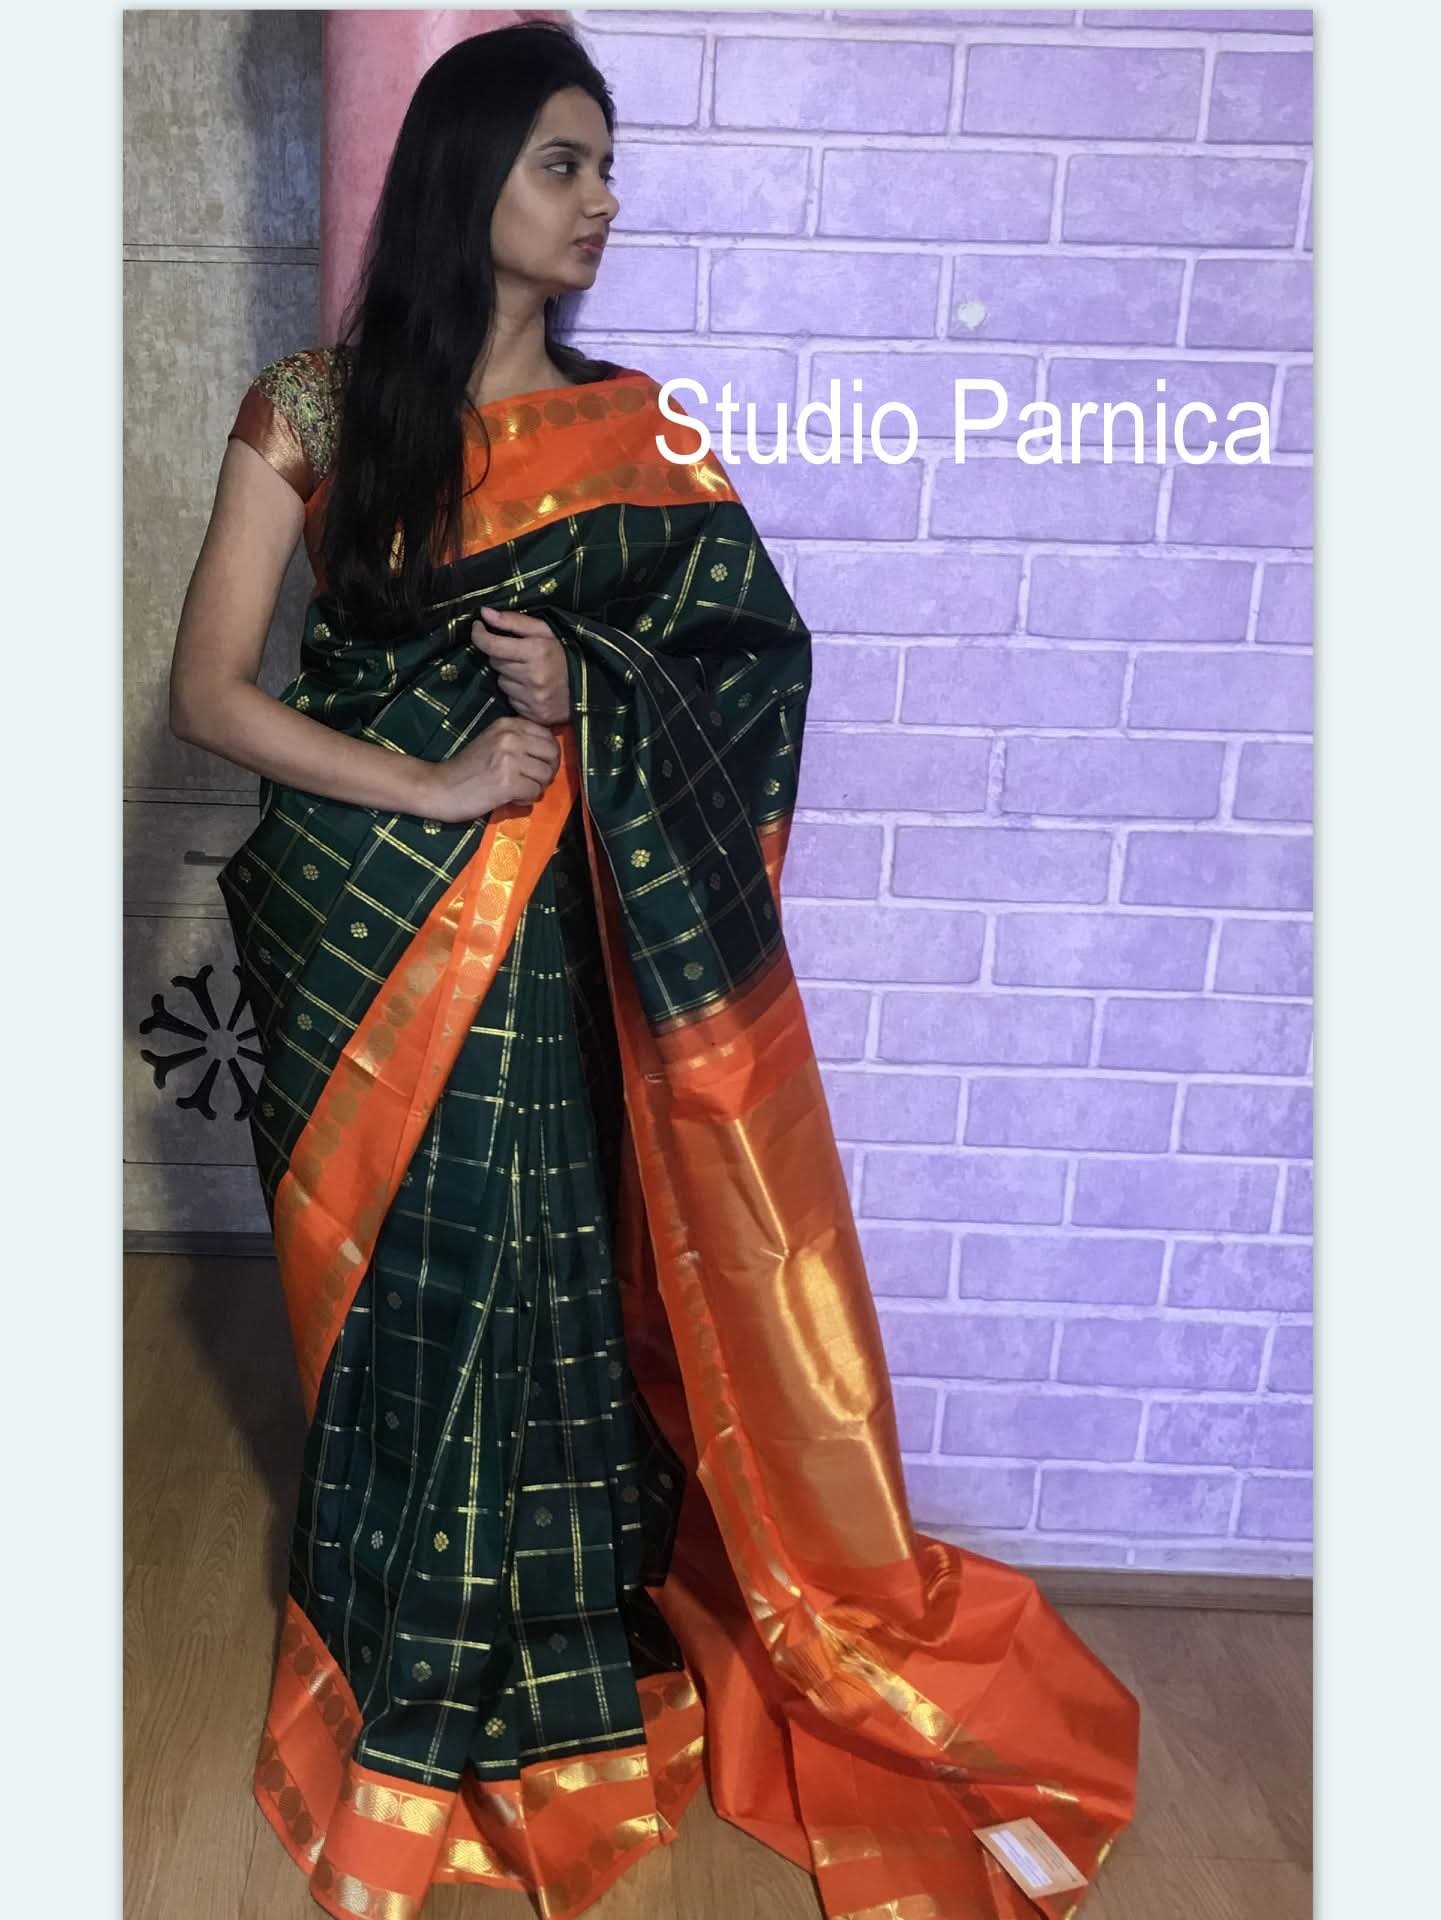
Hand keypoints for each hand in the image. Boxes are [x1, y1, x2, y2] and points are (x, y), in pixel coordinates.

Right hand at [420, 715, 561, 821]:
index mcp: (508, 724)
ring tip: (516, 790)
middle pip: (553, 754)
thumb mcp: (493, 742)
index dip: (548, 755)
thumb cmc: (468, 769)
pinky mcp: (508, 782)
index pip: (548, 735)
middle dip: (547, 771)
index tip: (537, 766)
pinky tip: (511, 798)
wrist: (440, 787)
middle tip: (531, 781)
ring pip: (546, 775)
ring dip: (536, 787)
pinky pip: (535, 792)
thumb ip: (520, 741)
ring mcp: (509, 759)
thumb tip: (552, 753)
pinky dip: (526, 799)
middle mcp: (510, 737)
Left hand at [471, 605, 572, 724]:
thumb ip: (513, 621)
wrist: (591, 689)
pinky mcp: (533, 714)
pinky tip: (531, 689)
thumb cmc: (565, 655)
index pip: (492, 644)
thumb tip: (484, 613)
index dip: (480, 635)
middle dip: (501, 655)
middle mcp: (533, 676)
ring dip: (509, 676)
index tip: (478, 627)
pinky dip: (516, 693)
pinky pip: (510, 699)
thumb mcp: (544, 631)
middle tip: (518, 654)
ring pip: (501, 682)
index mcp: (536, 651)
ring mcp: (533, 698)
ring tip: (528, 673)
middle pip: (494, 662)